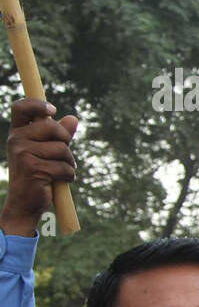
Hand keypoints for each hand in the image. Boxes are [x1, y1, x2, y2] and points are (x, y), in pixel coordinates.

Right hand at [1, 98, 77, 236]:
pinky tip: (59, 181)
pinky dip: (69, 175)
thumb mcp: (48, 151)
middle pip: (52, 127)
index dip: (37, 104)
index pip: (21, 107)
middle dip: (65, 142)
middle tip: (63, 157)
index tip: (53, 110)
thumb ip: (60, 135)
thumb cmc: (39, 174)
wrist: (26, 202)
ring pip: (62, 148)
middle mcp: (16, 140)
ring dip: (69, 162)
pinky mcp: (32, 168)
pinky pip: (64, 166)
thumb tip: (73, 118)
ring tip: (60, 172)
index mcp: (18, 132)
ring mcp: (22, 153)